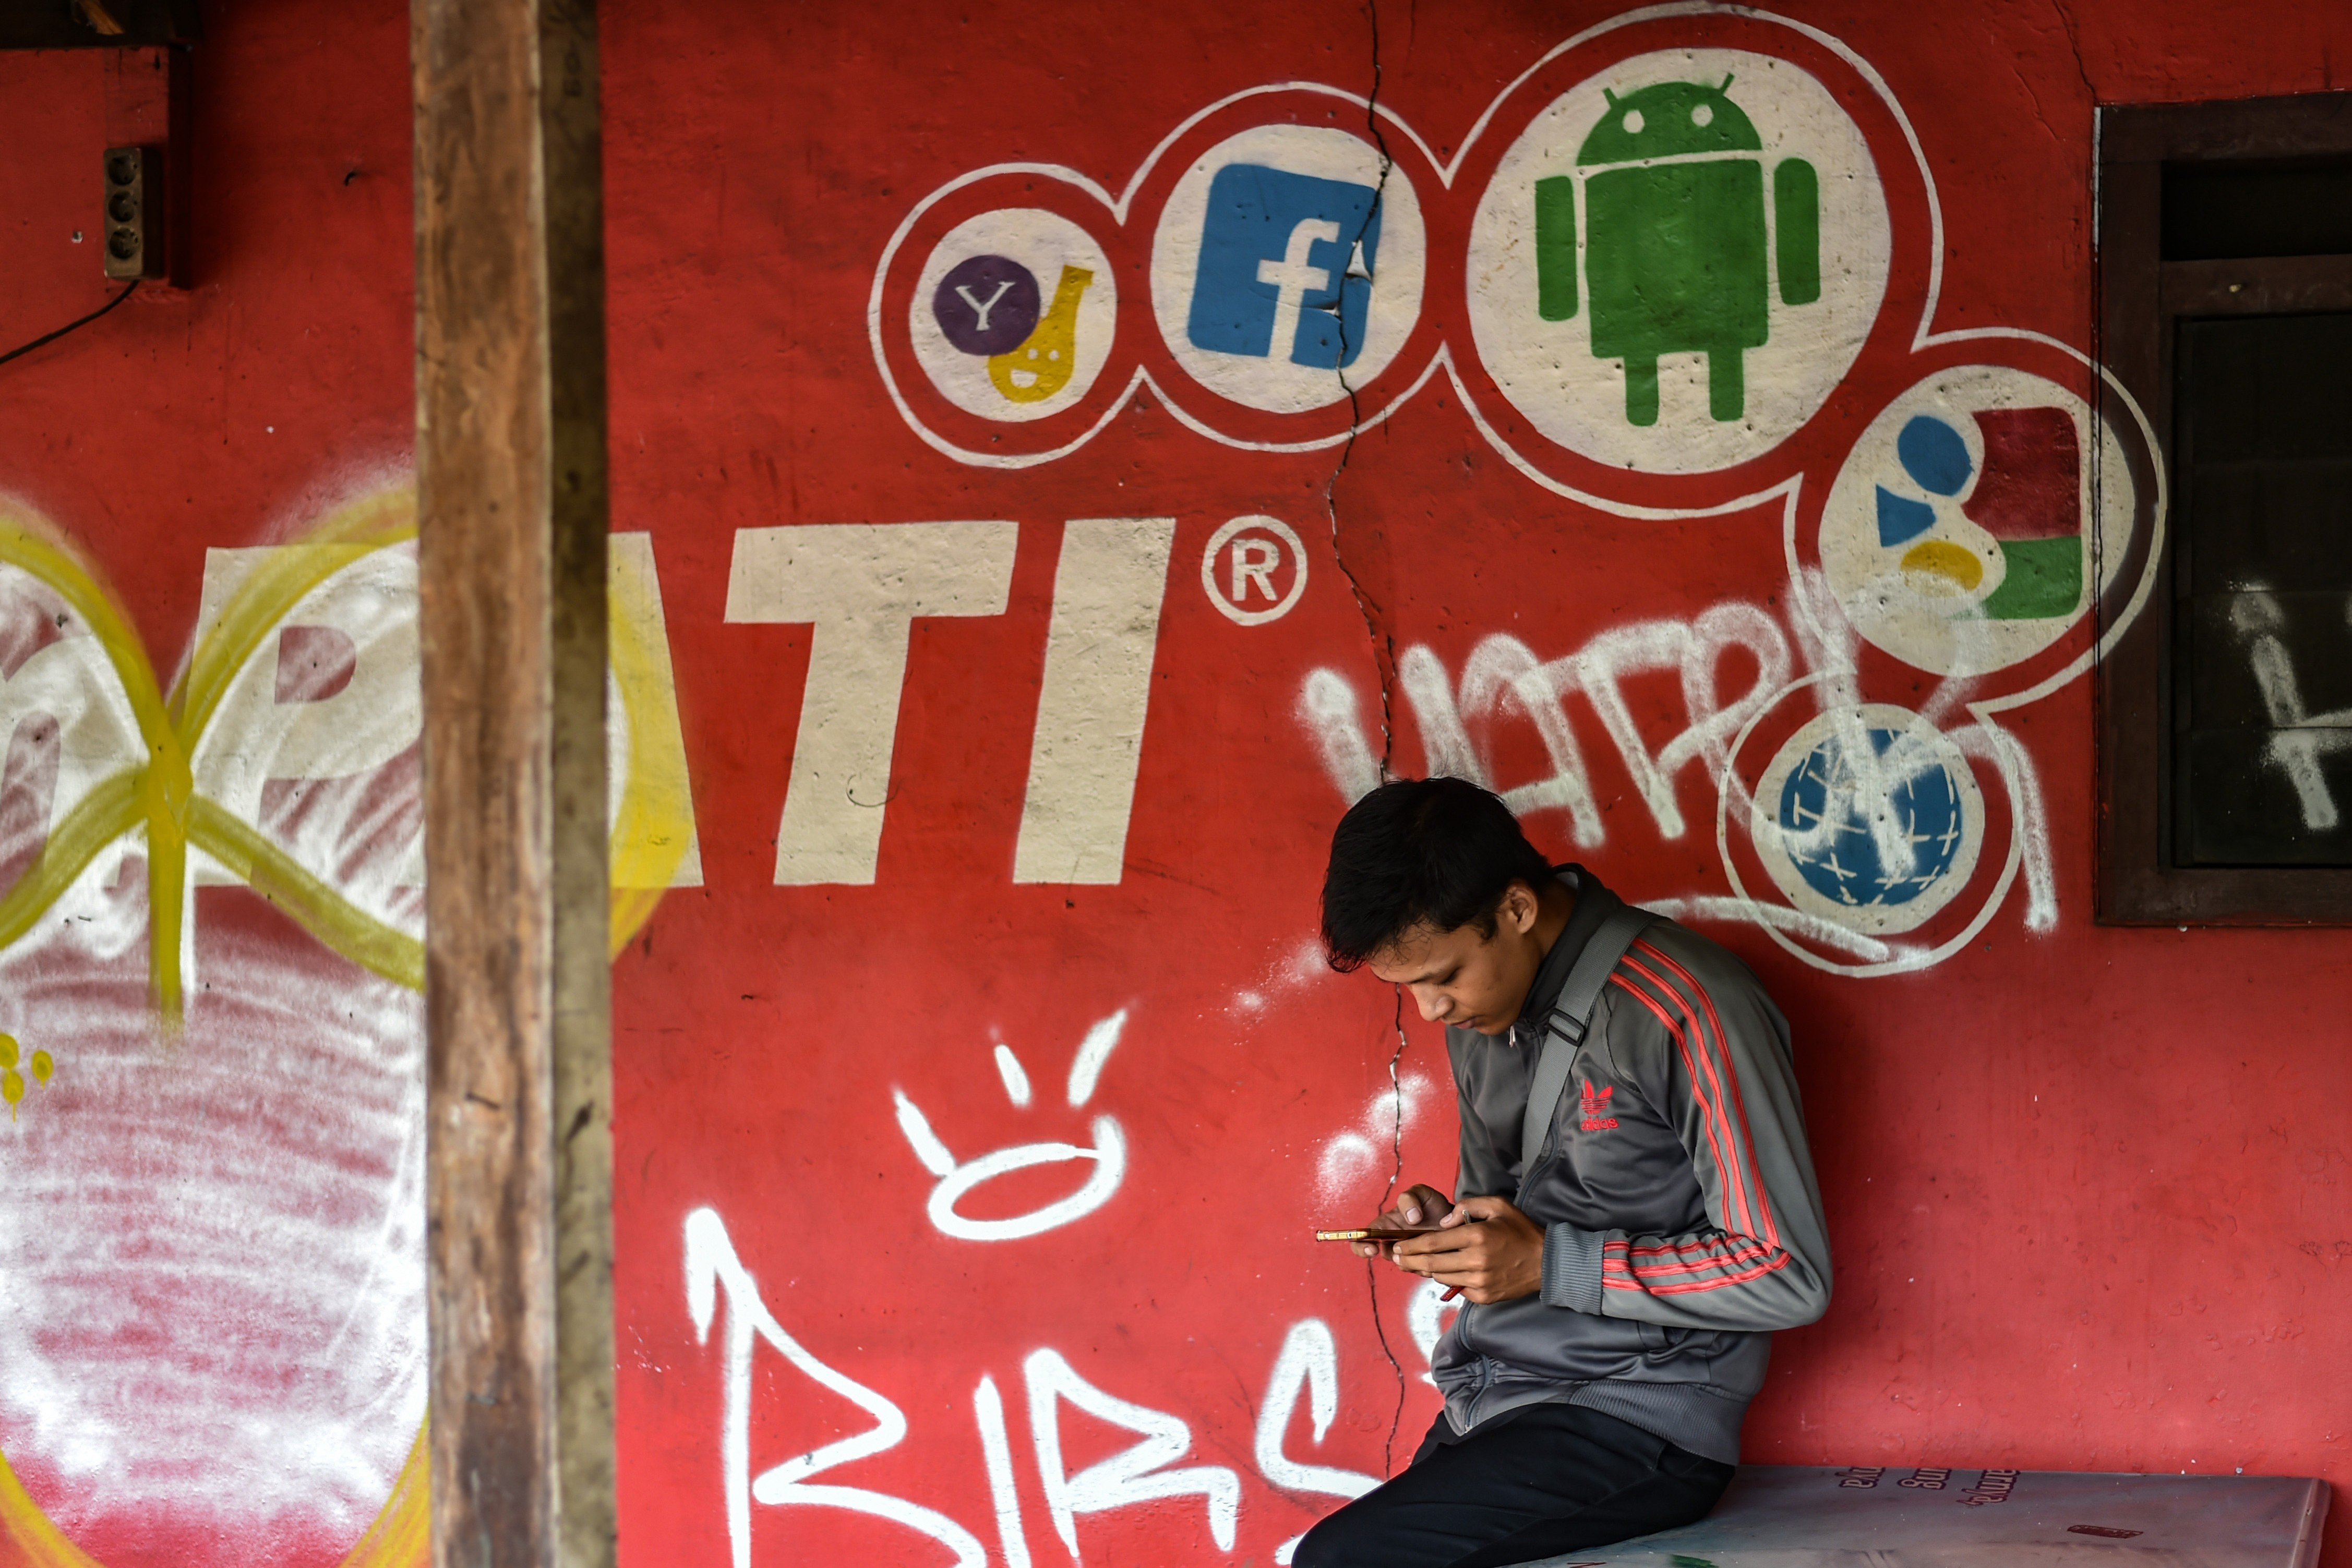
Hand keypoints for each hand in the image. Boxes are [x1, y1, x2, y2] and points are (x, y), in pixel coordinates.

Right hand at [1351, 1183, 1452, 1258]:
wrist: (1454, 1219)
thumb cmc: (1432, 1204)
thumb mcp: (1420, 1193)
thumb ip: (1410, 1199)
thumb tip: (1411, 1218)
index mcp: (1385, 1224)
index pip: (1362, 1237)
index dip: (1361, 1246)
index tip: (1372, 1249)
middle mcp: (1393, 1241)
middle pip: (1386, 1255)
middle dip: (1396, 1256)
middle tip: (1407, 1251)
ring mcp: (1407, 1254)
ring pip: (1404, 1265)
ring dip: (1414, 1260)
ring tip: (1429, 1247)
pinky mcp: (1422, 1264)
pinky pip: (1419, 1270)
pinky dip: (1427, 1265)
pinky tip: (1437, 1254)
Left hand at [1391, 1196, 1543, 1304]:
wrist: (1546, 1262)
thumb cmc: (1520, 1230)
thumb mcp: (1497, 1205)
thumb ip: (1467, 1206)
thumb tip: (1443, 1222)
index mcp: (1476, 1236)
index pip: (1434, 1243)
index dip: (1412, 1245)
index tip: (1398, 1246)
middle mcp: (1476, 1260)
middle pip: (1431, 1263)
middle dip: (1409, 1261)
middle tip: (1396, 1258)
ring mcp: (1480, 1281)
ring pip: (1441, 1277)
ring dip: (1426, 1270)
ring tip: (1414, 1264)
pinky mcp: (1484, 1296)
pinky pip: (1457, 1288)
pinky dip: (1448, 1279)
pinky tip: (1443, 1271)